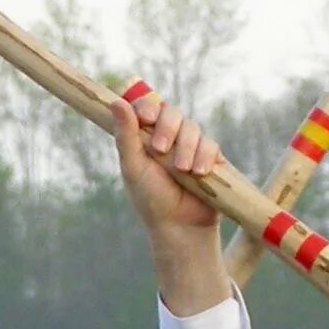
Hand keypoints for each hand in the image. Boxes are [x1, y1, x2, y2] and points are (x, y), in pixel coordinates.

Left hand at [112, 81, 230, 315]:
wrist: (180, 226)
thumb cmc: (151, 199)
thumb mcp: (133, 167)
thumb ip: (126, 135)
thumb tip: (116, 102)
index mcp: (145, 136)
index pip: (148, 107)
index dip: (148, 107)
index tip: (146, 118)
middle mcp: (168, 137)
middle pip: (172, 112)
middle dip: (168, 128)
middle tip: (160, 149)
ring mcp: (190, 146)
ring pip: (193, 128)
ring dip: (187, 147)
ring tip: (184, 170)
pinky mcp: (210, 158)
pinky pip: (212, 145)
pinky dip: (206, 156)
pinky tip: (200, 172)